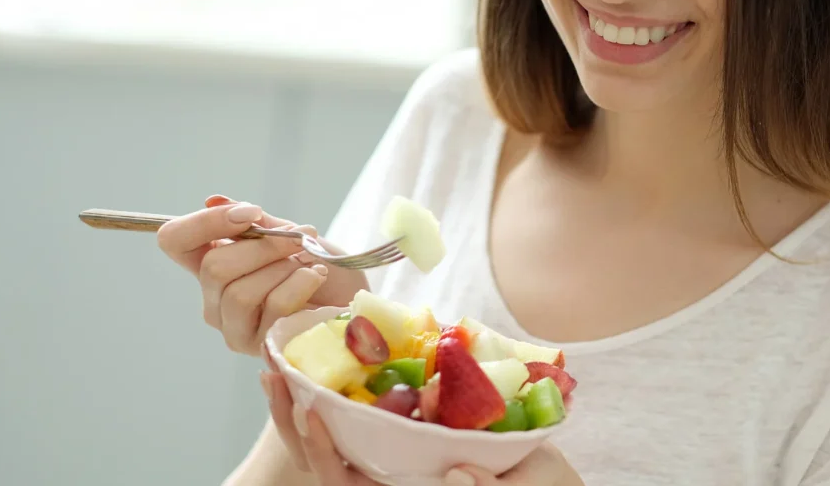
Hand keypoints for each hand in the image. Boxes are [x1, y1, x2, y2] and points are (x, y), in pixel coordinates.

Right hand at [157, 194, 368, 355]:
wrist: (354, 298)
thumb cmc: (321, 267)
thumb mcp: (291, 235)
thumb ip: (257, 223)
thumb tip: (214, 200)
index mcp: (213, 265)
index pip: (175, 240)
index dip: (205, 223)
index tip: (250, 214)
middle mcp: (214, 299)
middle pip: (214, 267)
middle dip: (263, 245)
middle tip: (297, 237)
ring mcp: (233, 327)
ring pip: (239, 292)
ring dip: (282, 267)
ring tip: (309, 263)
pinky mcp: (258, 346)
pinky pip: (271, 308)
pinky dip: (299, 283)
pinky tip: (316, 278)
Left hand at [259, 348, 579, 485]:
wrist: (554, 481)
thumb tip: (457, 471)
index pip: (349, 485)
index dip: (323, 454)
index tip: (311, 411)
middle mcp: (396, 478)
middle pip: (328, 461)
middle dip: (296, 421)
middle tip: (275, 374)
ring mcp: (400, 457)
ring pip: (340, 438)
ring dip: (307, 404)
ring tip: (285, 363)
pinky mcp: (414, 434)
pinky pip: (370, 416)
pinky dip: (347, 389)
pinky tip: (336, 357)